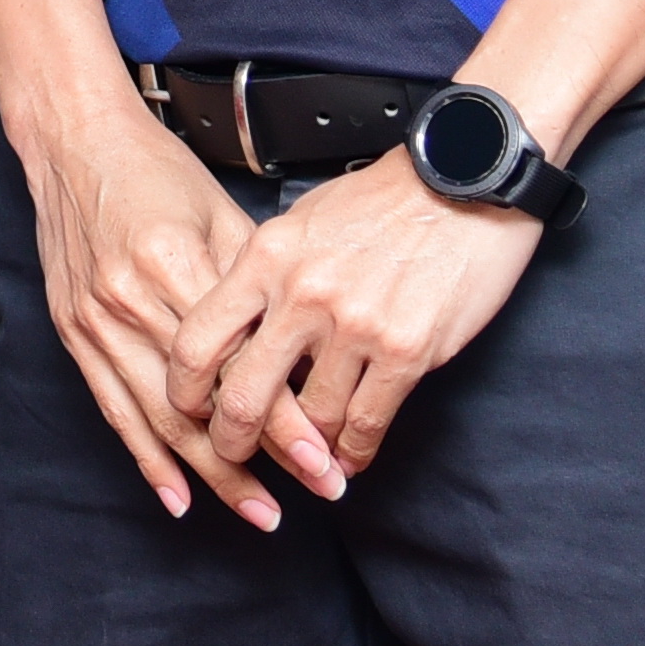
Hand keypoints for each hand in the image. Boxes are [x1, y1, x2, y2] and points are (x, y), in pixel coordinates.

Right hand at [13, 93, 333, 528]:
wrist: (72, 142)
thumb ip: (256, 285)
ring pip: (159, 418)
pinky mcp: (73, 331)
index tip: (327, 458)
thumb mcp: (221, 214)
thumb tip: (306, 354)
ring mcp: (96, 320)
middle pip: (204, 402)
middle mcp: (130, 299)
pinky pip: (113, 408)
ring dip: (212, 474)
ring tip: (260, 511)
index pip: (241, 362)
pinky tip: (177, 496)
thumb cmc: (154, 170)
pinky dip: (146, 458)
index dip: (286, 418)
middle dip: (263, 459)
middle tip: (316, 493)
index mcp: (173, 263)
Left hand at [169, 148, 541, 484]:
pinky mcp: (406, 350)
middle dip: (232, 439)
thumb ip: (265, 270)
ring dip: (303, 452)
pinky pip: (367, 422)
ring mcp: (355, 326)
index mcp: (266, 258)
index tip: (187, 406)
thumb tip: (240, 319)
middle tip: (233, 453)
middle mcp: (302, 294)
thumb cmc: (383, 200)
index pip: (199, 338)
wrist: (460, 183)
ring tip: (299, 463)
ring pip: (310, 418)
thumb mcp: (301, 221)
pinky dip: (353, 451)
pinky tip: (348, 458)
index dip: (183, 387)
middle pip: (244, 393)